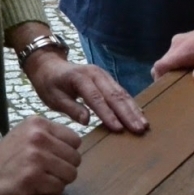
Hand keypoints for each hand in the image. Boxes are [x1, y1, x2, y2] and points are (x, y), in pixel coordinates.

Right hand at [0, 115, 82, 194]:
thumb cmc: (6, 155)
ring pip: (70, 173)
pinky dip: (51, 190)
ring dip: (60, 180)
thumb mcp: (26, 133)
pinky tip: (37, 186)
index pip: (75, 140)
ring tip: (45, 179)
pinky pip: (58, 187)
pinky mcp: (32, 178)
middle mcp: (38, 138)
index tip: (56, 158)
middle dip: (66, 168)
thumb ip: (50, 135)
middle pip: (75, 158)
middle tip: (50, 172)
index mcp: (39, 124)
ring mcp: (35, 158)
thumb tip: (75, 146)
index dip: (68, 152)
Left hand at [24, 49, 147, 132]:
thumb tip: (87, 121)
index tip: (118, 129)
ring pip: (121, 93)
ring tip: (144, 124)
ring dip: (133, 109)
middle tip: (139, 129)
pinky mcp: (108, 79)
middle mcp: (95, 74)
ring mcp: (103, 75)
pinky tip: (140, 114)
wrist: (49, 66)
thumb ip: (71, 108)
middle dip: (128, 113)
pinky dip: (131, 104)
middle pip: (114, 95)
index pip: (96, 98)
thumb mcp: (54, 98)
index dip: (108, 114)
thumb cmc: (50, 84)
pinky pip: (121, 91)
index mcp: (80, 78)